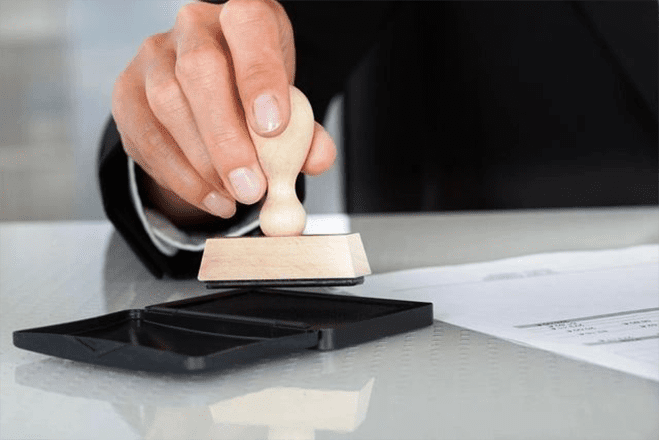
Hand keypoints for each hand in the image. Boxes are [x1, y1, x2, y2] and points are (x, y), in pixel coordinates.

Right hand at [112, 0, 335, 222]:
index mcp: (244, 17)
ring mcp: (153, 56)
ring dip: (203, 164)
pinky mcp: (126, 91)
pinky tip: (210, 197)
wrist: (210, 96)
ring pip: (167, 104)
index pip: (249, 24)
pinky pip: (146, 137)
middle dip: (227, 138)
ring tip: (235, 198)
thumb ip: (307, 133)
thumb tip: (318, 158)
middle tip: (251, 187)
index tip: (274, 128)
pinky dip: (180, 177)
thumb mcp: (289, 107)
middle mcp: (194, 26)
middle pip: (200, 70)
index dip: (261, 76)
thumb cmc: (256, 97)